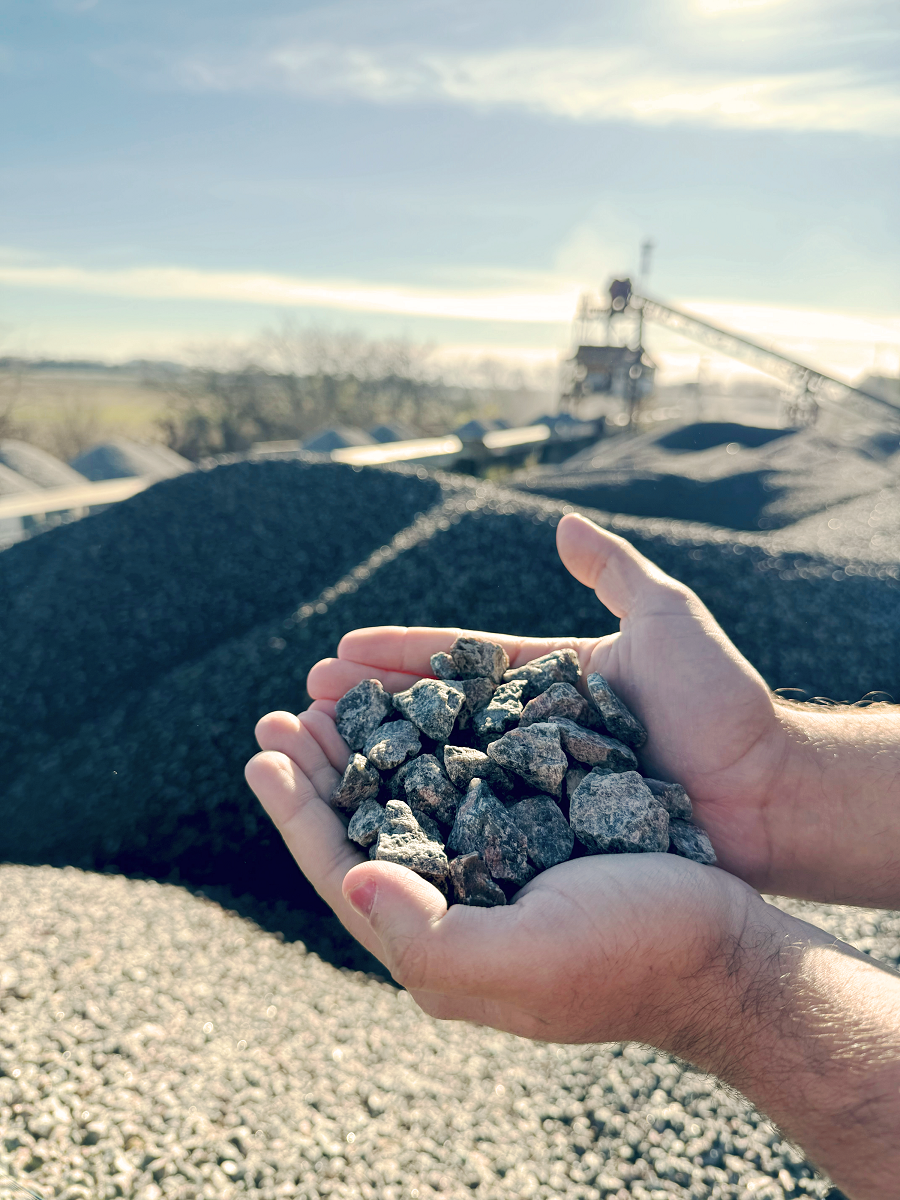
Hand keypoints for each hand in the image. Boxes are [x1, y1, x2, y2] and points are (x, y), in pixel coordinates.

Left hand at [246, 703, 756, 1046]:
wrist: (729, 947)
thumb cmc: (635, 954)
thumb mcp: (531, 960)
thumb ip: (434, 939)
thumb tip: (355, 883)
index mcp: (442, 948)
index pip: (346, 873)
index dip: (298, 814)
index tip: (263, 754)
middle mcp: (459, 910)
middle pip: (368, 834)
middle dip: (322, 773)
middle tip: (284, 716)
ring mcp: (496, 875)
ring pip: (410, 805)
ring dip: (370, 753)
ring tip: (335, 702)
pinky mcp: (535, 841)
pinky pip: (462, 789)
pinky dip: (431, 748)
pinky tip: (420, 713)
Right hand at [305, 512, 788, 893]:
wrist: (766, 792)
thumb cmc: (722, 702)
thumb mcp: (666, 618)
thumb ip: (614, 571)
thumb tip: (562, 525)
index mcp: (545, 685)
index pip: (456, 661)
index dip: (399, 653)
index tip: (339, 650)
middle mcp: (528, 738)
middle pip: (431, 717)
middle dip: (366, 707)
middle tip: (302, 703)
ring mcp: (533, 790)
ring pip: (438, 772)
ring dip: (374, 763)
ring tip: (312, 750)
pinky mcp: (543, 838)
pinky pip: (472, 826)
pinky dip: (420, 819)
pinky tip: (368, 817)